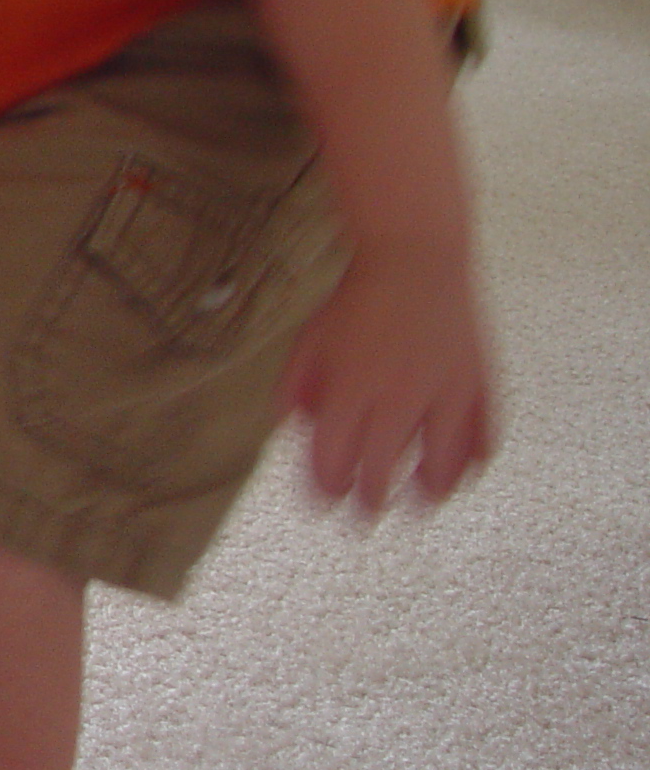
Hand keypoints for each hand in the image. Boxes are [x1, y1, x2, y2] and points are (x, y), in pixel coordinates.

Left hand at [283, 245, 494, 513]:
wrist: (416, 256)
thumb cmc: (358, 300)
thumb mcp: (309, 341)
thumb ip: (295, 389)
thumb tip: (286, 431)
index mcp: (350, 391)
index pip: (334, 463)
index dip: (327, 490)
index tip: (326, 499)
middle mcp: (398, 397)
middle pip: (381, 474)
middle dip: (370, 501)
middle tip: (366, 513)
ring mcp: (444, 392)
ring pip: (441, 465)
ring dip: (428, 492)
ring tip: (420, 501)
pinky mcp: (478, 382)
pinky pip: (483, 435)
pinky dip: (473, 459)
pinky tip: (464, 470)